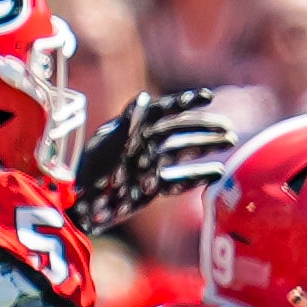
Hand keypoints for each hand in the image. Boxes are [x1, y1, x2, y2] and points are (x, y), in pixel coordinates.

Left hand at [69, 87, 232, 232]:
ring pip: (181, 152)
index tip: (208, 98)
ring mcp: (145, 167)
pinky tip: (217, 173)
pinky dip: (197, 176)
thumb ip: (127, 124)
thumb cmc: (87, 176)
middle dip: (202, 127)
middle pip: (177, 131)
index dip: (184, 102)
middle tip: (228, 129)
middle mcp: (140, 146)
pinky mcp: (148, 189)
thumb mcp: (106, 148)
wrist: (76, 209)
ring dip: (204, 146)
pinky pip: (177, 180)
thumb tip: (145, 98)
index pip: (161, 111)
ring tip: (229, 142)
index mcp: (129, 130)